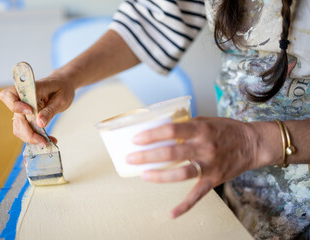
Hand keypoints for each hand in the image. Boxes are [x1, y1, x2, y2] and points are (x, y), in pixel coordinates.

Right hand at [0, 73, 74, 145]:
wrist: (64, 86)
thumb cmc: (62, 88)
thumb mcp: (61, 99)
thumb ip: (50, 110)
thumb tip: (40, 123)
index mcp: (29, 89)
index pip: (9, 95)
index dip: (15, 106)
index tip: (30, 111)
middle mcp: (23, 100)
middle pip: (16, 117)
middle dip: (27, 132)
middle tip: (42, 141)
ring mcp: (24, 110)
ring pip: (18, 127)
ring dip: (30, 138)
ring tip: (46, 143)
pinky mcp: (28, 118)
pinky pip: (26, 130)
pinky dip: (35, 137)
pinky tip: (48, 140)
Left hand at [126, 117, 278, 217]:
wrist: (252, 143)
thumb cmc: (226, 130)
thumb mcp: (205, 120)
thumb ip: (184, 125)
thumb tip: (160, 128)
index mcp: (200, 130)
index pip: (171, 130)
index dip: (152, 135)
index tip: (136, 139)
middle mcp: (204, 147)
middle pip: (171, 153)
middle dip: (147, 156)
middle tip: (131, 158)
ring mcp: (209, 165)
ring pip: (181, 174)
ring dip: (160, 176)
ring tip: (144, 175)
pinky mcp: (214, 179)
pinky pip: (198, 195)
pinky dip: (185, 206)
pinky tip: (172, 213)